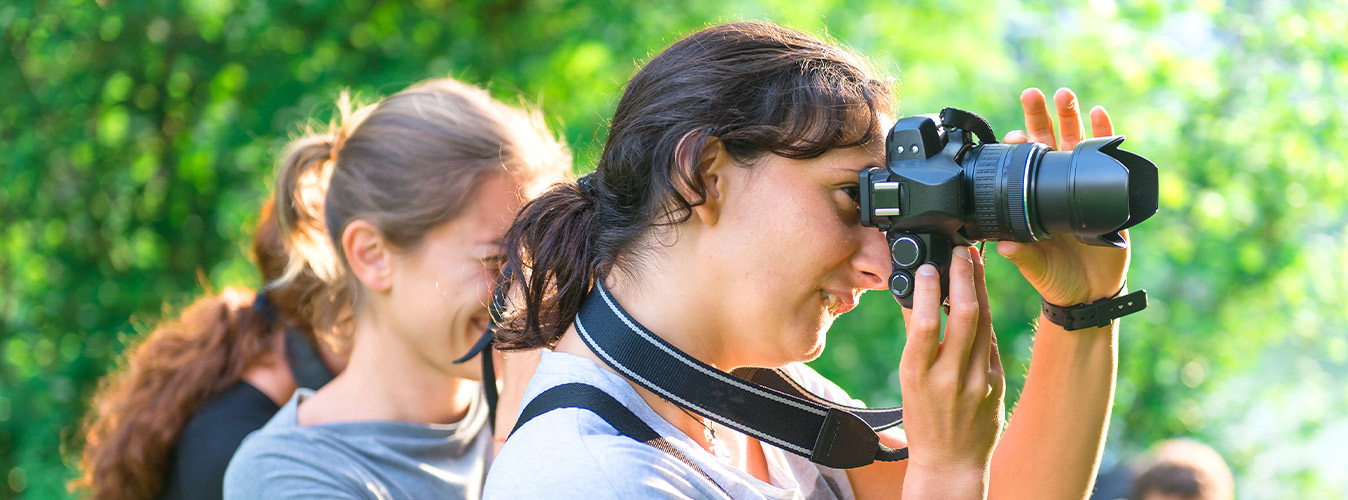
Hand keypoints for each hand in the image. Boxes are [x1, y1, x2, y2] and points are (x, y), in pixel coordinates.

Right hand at [899, 245, 1004, 478]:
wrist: (952, 463)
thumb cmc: (923, 421)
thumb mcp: (908, 383)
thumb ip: (915, 342)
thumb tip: (913, 299)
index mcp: (919, 376)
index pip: (924, 324)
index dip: (928, 290)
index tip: (929, 266)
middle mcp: (950, 378)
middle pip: (963, 316)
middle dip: (964, 277)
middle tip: (961, 252)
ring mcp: (979, 381)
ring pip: (984, 323)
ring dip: (979, 289)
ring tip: (973, 264)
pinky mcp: (997, 383)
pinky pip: (991, 342)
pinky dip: (984, 317)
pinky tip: (979, 299)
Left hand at [998, 87, 1129, 305]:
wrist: (1090, 293)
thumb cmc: (1056, 278)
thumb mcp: (1036, 267)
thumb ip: (1022, 255)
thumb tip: (1003, 245)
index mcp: (1034, 198)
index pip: (1023, 165)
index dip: (1017, 148)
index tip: (1009, 136)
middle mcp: (1056, 186)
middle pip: (1047, 144)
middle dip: (1039, 117)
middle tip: (1031, 94)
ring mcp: (1083, 185)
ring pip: (1076, 143)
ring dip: (1071, 117)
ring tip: (1064, 94)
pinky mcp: (1110, 191)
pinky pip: (1108, 158)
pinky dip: (1105, 134)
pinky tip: (1101, 114)